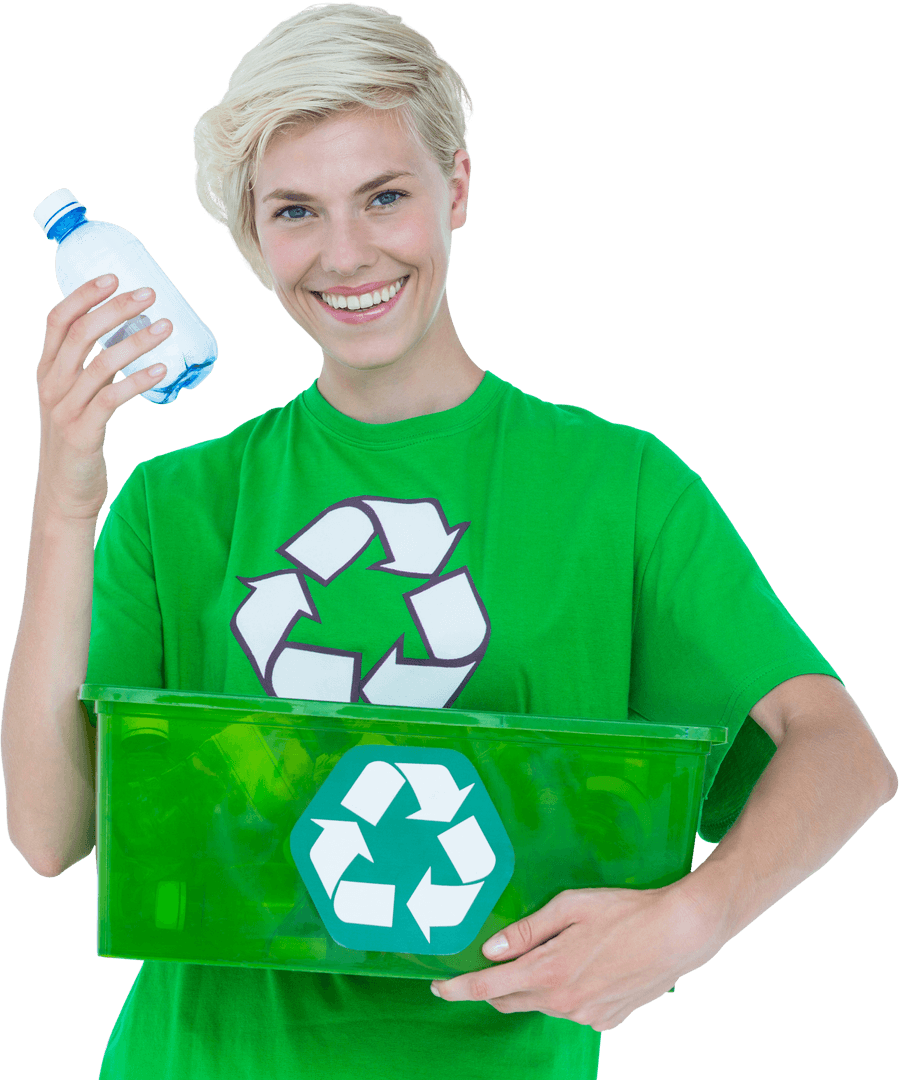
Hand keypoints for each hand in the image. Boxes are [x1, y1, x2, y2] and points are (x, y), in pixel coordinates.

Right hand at [35, 274, 171, 521]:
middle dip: (116, 309)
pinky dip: (138, 381)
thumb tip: (125, 337)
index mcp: (47, 371)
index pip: (59, 320)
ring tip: (165, 327)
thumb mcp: (72, 399)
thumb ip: (88, 370)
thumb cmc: (76, 441)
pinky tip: (162, 371)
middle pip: (81, 334)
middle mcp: (51, 385)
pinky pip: (112, 399)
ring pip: (100, 364)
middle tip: (149, 294)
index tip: (115, 277)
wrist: (63, 492)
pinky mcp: (83, 432)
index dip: (85, 295)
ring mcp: (65, 409)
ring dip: (136, 342)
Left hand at [430, 882, 721, 1031]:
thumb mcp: (570, 907)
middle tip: (488, 961)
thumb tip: (491, 949)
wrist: (679, 934)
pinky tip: (585, 965)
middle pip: (509, 1000)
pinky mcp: (606, 1020)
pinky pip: (572, 1009)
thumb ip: (527, 930)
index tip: (438, 987)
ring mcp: (586, 1016)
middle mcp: (564, 1002)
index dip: (459, 988)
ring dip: (534, 984)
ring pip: (542, 1003)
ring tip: (555, 951)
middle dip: (492, 985)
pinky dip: (565, 992)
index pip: (489, 987)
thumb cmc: (626, 911)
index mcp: (549, 972)